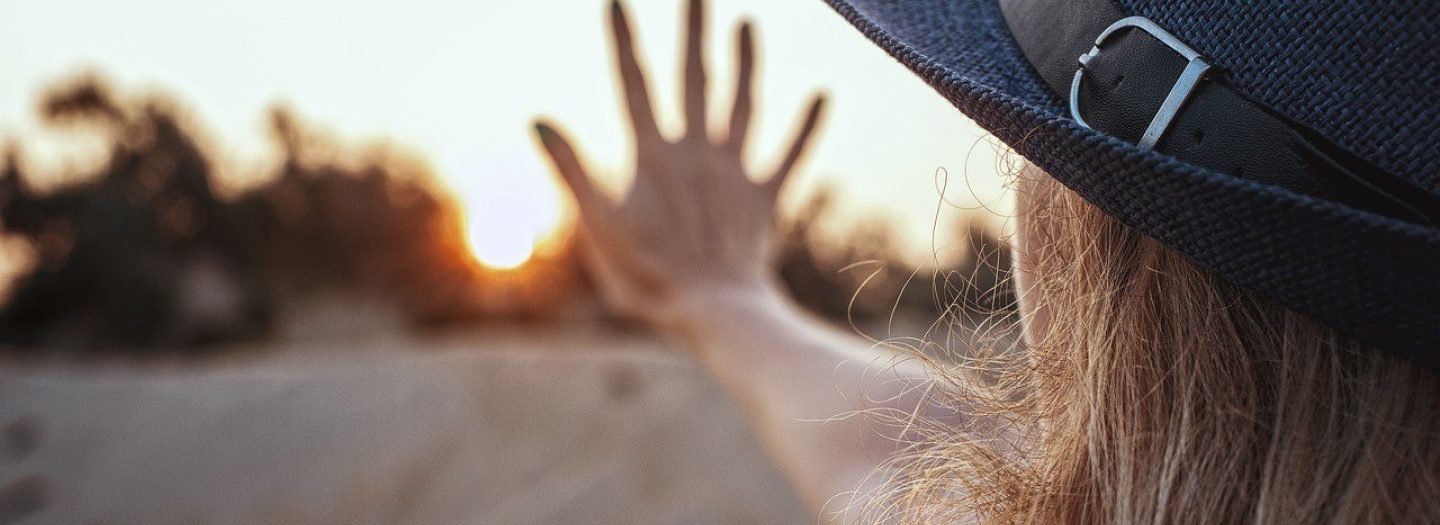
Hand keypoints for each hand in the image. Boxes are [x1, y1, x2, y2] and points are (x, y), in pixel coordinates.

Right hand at [534, 0, 825, 330]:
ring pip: (743, 105)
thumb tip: (538, 120)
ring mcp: (735, 173)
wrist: (713, 313)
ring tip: (748, 23)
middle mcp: (697, 152)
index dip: (623, 40)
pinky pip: (790, 157)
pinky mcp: (765, 199)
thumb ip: (572, 170)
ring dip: (746, 62)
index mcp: (652, 155)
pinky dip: (805, 128)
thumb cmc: (647, 278)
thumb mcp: (597, 226)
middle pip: (696, 76)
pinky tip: (822, 95)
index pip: (633, 84)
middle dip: (694, 28)